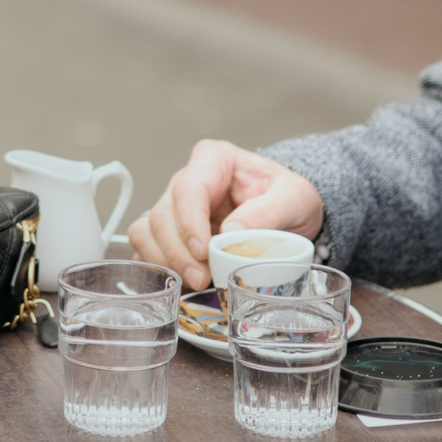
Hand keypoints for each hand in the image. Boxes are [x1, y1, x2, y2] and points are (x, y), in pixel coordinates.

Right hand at [127, 139, 322, 290]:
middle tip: (201, 278)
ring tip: (193, 281)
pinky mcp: (169, 232)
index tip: (204, 251)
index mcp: (215, 161)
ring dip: (164, 260)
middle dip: (177, 251)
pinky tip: (181, 281)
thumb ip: (270, 211)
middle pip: (163, 213)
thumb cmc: (289, 199)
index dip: (189, 222)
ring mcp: (174, 206)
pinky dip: (158, 267)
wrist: (287, 214)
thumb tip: (233, 232)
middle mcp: (187, 180)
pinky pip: (145, 247)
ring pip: (147, 230)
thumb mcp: (296, 199)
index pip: (189, 187)